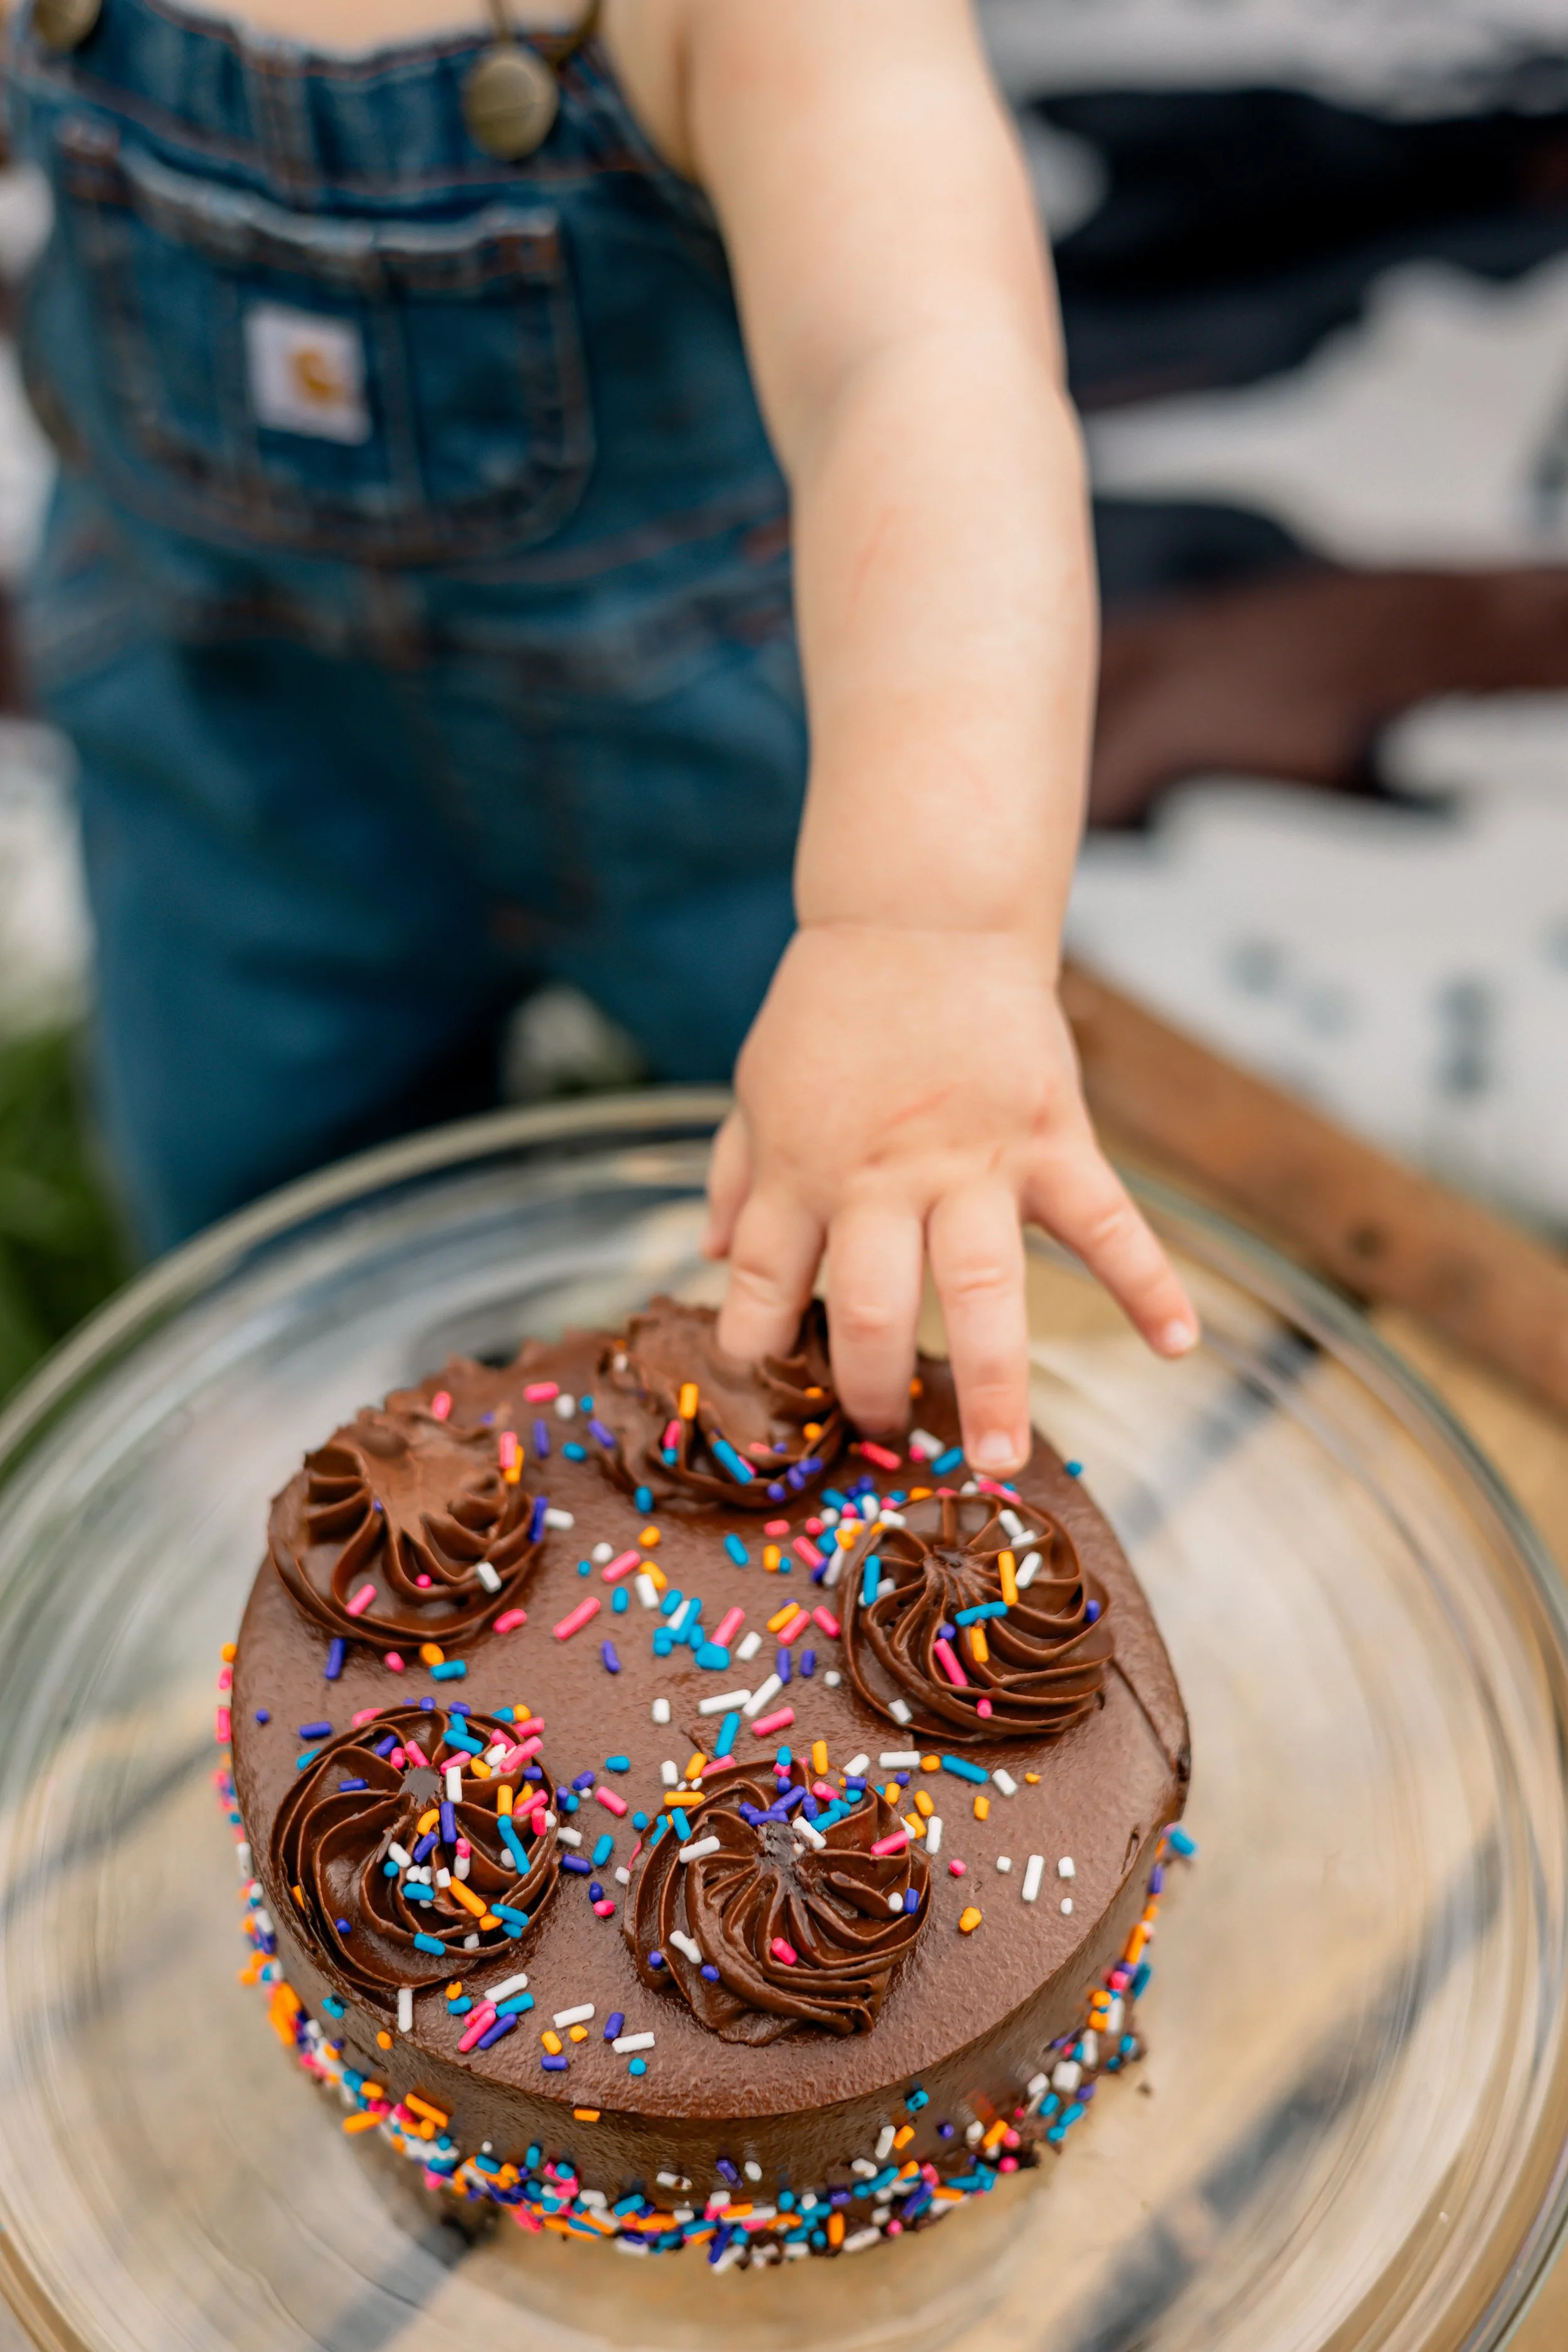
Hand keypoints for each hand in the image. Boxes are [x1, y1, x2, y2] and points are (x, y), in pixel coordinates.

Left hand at [702, 922, 1198, 1474]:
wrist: (920, 915)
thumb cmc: (834, 1006)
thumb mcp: (758, 1084)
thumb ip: (736, 1172)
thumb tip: (714, 1254)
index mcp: (803, 1169)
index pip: (766, 1283)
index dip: (758, 1350)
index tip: (765, 1407)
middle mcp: (882, 1177)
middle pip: (869, 1304)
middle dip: (870, 1389)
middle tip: (882, 1441)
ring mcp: (973, 1160)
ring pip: (981, 1286)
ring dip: (993, 1380)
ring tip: (1002, 1461)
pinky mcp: (1049, 1136)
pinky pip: (1106, 1220)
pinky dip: (1147, 1282)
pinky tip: (1178, 1345)